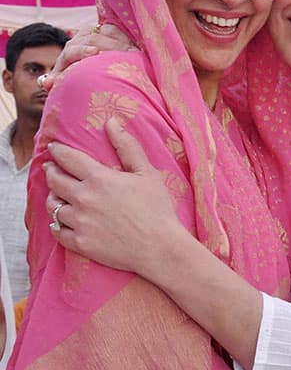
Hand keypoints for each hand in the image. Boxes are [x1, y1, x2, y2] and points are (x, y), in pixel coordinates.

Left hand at [39, 23, 135, 90]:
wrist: (84, 65)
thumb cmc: (76, 78)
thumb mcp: (66, 81)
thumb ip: (57, 82)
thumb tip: (47, 83)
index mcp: (69, 52)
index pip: (74, 49)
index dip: (82, 50)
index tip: (94, 53)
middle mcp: (81, 39)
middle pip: (94, 38)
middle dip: (110, 46)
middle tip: (127, 54)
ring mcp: (95, 32)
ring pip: (108, 31)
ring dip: (122, 40)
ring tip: (135, 51)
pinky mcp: (107, 30)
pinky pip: (118, 29)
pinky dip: (128, 35)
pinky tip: (138, 45)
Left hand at [45, 119, 185, 275]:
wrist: (159, 247)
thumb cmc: (157, 208)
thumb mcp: (146, 173)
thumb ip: (127, 146)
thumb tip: (111, 122)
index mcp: (99, 179)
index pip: (68, 159)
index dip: (58, 151)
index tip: (53, 147)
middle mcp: (84, 199)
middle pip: (55, 180)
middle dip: (51, 171)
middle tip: (52, 168)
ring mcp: (79, 223)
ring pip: (53, 205)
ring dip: (53, 197)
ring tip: (57, 194)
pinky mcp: (79, 243)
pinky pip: (57, 231)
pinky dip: (57, 223)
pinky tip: (62, 220)